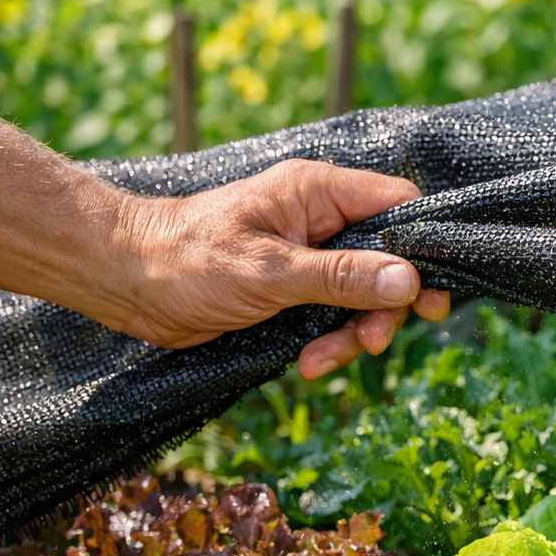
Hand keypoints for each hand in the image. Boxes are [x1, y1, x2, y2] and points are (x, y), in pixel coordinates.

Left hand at [103, 158, 448, 377]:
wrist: (123, 282)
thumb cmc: (185, 261)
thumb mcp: (270, 272)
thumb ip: (343, 276)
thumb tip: (410, 280)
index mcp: (318, 192)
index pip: (399, 204)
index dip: (424, 249)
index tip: (431, 299)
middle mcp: (321, 218)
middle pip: (391, 260)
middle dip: (383, 308)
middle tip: (370, 343)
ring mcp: (310, 254)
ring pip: (365, 295)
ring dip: (352, 334)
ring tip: (319, 362)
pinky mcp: (296, 287)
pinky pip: (335, 315)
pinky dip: (329, 342)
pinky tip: (306, 363)